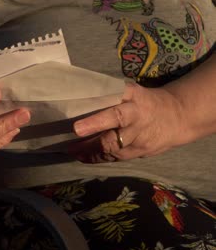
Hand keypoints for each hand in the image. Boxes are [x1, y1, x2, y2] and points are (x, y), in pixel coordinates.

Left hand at [68, 83, 185, 162]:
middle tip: (70, 146)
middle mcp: (136, 118)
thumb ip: (109, 96)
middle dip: (91, 141)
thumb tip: (76, 101)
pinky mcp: (142, 152)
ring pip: (114, 148)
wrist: (179, 115)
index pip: (115, 106)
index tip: (77, 128)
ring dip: (91, 152)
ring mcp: (140, 137)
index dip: (97, 119)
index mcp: (133, 98)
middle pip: (112, 135)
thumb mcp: (131, 92)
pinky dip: (99, 158)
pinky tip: (85, 157)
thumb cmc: (144, 101)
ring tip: (73, 152)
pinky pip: (117, 157)